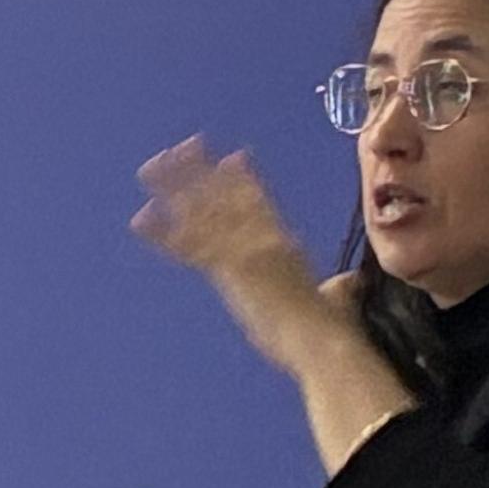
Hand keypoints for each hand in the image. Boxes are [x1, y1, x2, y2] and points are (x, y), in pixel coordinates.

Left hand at [134, 138, 369, 375]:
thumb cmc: (330, 327)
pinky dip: (162, 232)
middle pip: (225, 195)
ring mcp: (246, 248)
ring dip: (174, 187)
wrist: (320, 340)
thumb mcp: (335, 300)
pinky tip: (141, 219)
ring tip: (150, 167)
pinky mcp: (231, 268)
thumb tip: (348, 283)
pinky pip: (189, 246)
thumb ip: (337, 287)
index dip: (242, 178)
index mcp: (284, 243)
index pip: (260, 201)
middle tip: (178, 148)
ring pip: (203, 209)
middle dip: (200, 171)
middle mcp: (263, 237)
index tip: (233, 155)